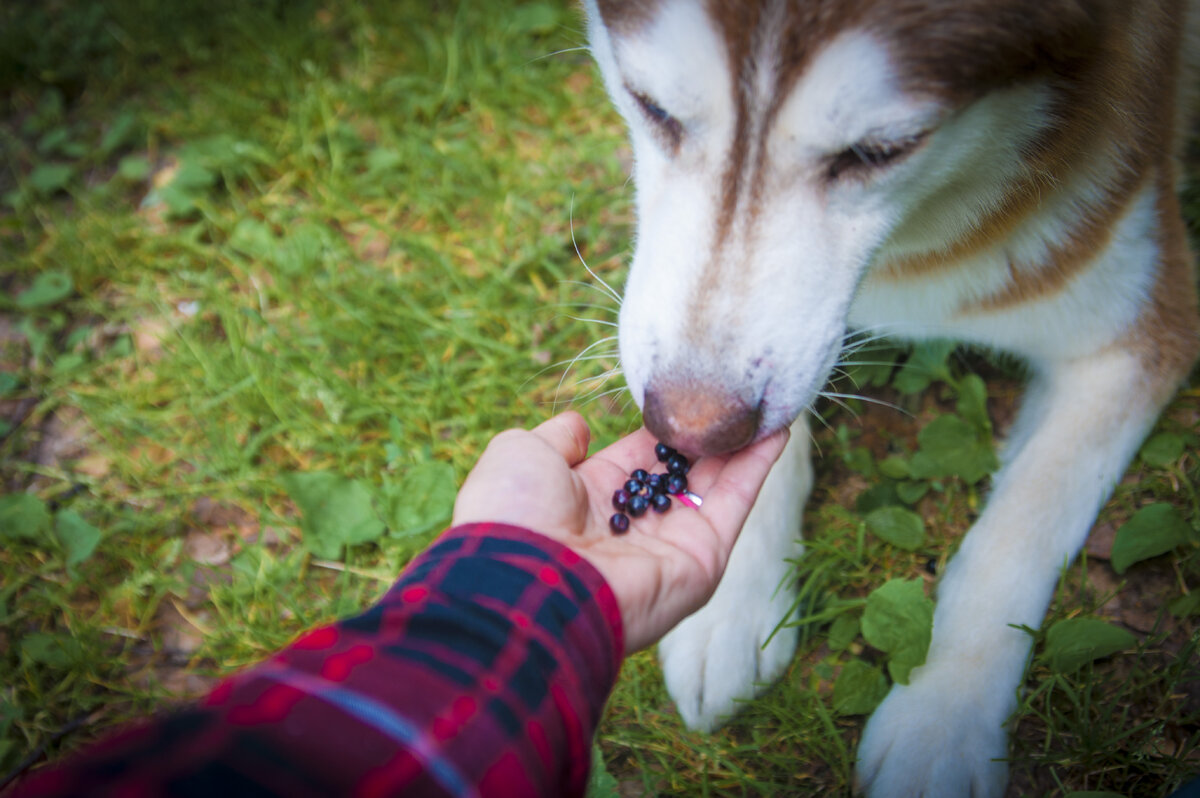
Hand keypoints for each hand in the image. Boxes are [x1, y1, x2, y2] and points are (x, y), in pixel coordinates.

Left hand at [453, 412, 788, 652]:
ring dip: (744, 442)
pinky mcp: (703, 560)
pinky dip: (759, 465)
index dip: (665, 425)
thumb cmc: (514, 515)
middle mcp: (636, 522)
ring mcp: (672, 543)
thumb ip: (556, 438)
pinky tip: (778, 427)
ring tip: (769, 399)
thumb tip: (579, 426)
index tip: (690, 390)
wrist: (526, 584)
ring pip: (718, 483)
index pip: (641, 455)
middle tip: (739, 390)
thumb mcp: (522, 456)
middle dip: (711, 432)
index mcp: (592, 498)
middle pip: (685, 469)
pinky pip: (736, 504)